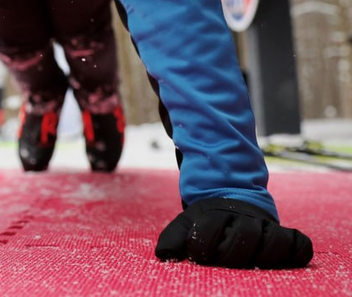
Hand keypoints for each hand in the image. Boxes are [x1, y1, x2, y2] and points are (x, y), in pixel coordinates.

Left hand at [155, 197, 312, 268]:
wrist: (234, 200)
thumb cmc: (209, 222)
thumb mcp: (187, 224)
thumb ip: (173, 237)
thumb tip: (165, 254)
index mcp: (218, 212)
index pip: (211, 225)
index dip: (201, 243)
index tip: (197, 254)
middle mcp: (246, 217)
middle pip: (245, 236)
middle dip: (231, 253)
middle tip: (223, 261)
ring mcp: (268, 226)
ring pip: (275, 241)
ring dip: (264, 256)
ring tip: (251, 264)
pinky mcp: (286, 236)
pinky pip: (300, 245)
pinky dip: (295, 252)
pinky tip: (282, 260)